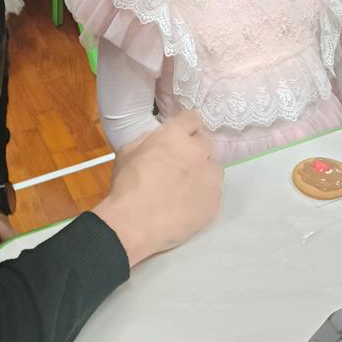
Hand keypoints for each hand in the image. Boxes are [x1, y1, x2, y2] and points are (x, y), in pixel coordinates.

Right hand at [93, 108, 222, 267]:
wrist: (134, 223)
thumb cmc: (126, 185)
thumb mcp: (129, 151)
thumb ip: (150, 139)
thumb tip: (160, 139)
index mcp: (176, 135)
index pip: (192, 118)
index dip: (186, 126)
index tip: (182, 134)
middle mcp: (198, 152)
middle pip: (206, 141)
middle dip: (194, 148)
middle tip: (180, 162)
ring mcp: (210, 177)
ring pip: (213, 166)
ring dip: (203, 170)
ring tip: (186, 185)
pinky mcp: (215, 201)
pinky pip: (213, 191)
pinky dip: (203, 193)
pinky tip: (188, 203)